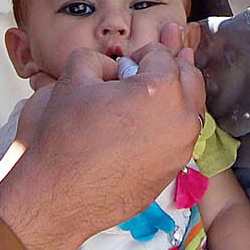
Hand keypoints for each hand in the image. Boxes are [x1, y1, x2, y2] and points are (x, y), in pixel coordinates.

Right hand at [0, 25, 205, 249]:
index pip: (161, 55)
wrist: (59, 196)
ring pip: (190, 110)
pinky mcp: (172, 172)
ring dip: (174, 96)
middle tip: (146, 68)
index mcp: (161, 89)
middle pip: (189, 78)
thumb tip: (112, 67)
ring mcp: (180, 149)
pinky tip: (144, 126)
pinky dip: (168, 126)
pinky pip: (178, 139)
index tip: (124, 64)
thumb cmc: (65, 139)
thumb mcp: (72, 80)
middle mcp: (181, 119)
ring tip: (149, 93)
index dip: (139, 54)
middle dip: (168, 68)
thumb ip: (96, 58)